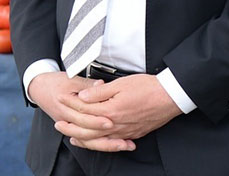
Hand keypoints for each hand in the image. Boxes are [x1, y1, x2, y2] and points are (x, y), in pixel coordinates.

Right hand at [27, 71, 135, 152]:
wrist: (39, 88)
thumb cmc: (54, 82)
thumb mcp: (70, 78)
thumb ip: (87, 85)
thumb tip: (101, 85)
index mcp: (64, 105)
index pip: (82, 115)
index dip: (96, 119)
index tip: (110, 120)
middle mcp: (65, 118)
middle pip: (85, 131)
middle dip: (103, 134)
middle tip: (120, 136)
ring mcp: (68, 125)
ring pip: (86, 139)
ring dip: (105, 144)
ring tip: (122, 145)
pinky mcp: (71, 128)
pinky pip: (85, 140)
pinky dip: (99, 144)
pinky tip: (113, 146)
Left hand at [58, 74, 180, 149]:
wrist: (170, 97)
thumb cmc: (147, 88)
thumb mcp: (120, 84)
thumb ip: (99, 92)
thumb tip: (82, 97)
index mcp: (110, 110)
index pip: (84, 109)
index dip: (70, 104)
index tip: (60, 99)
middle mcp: (115, 124)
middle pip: (87, 130)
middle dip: (71, 127)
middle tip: (58, 124)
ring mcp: (125, 132)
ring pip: (99, 140)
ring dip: (83, 139)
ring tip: (71, 138)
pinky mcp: (133, 134)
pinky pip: (112, 143)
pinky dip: (101, 144)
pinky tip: (97, 142)